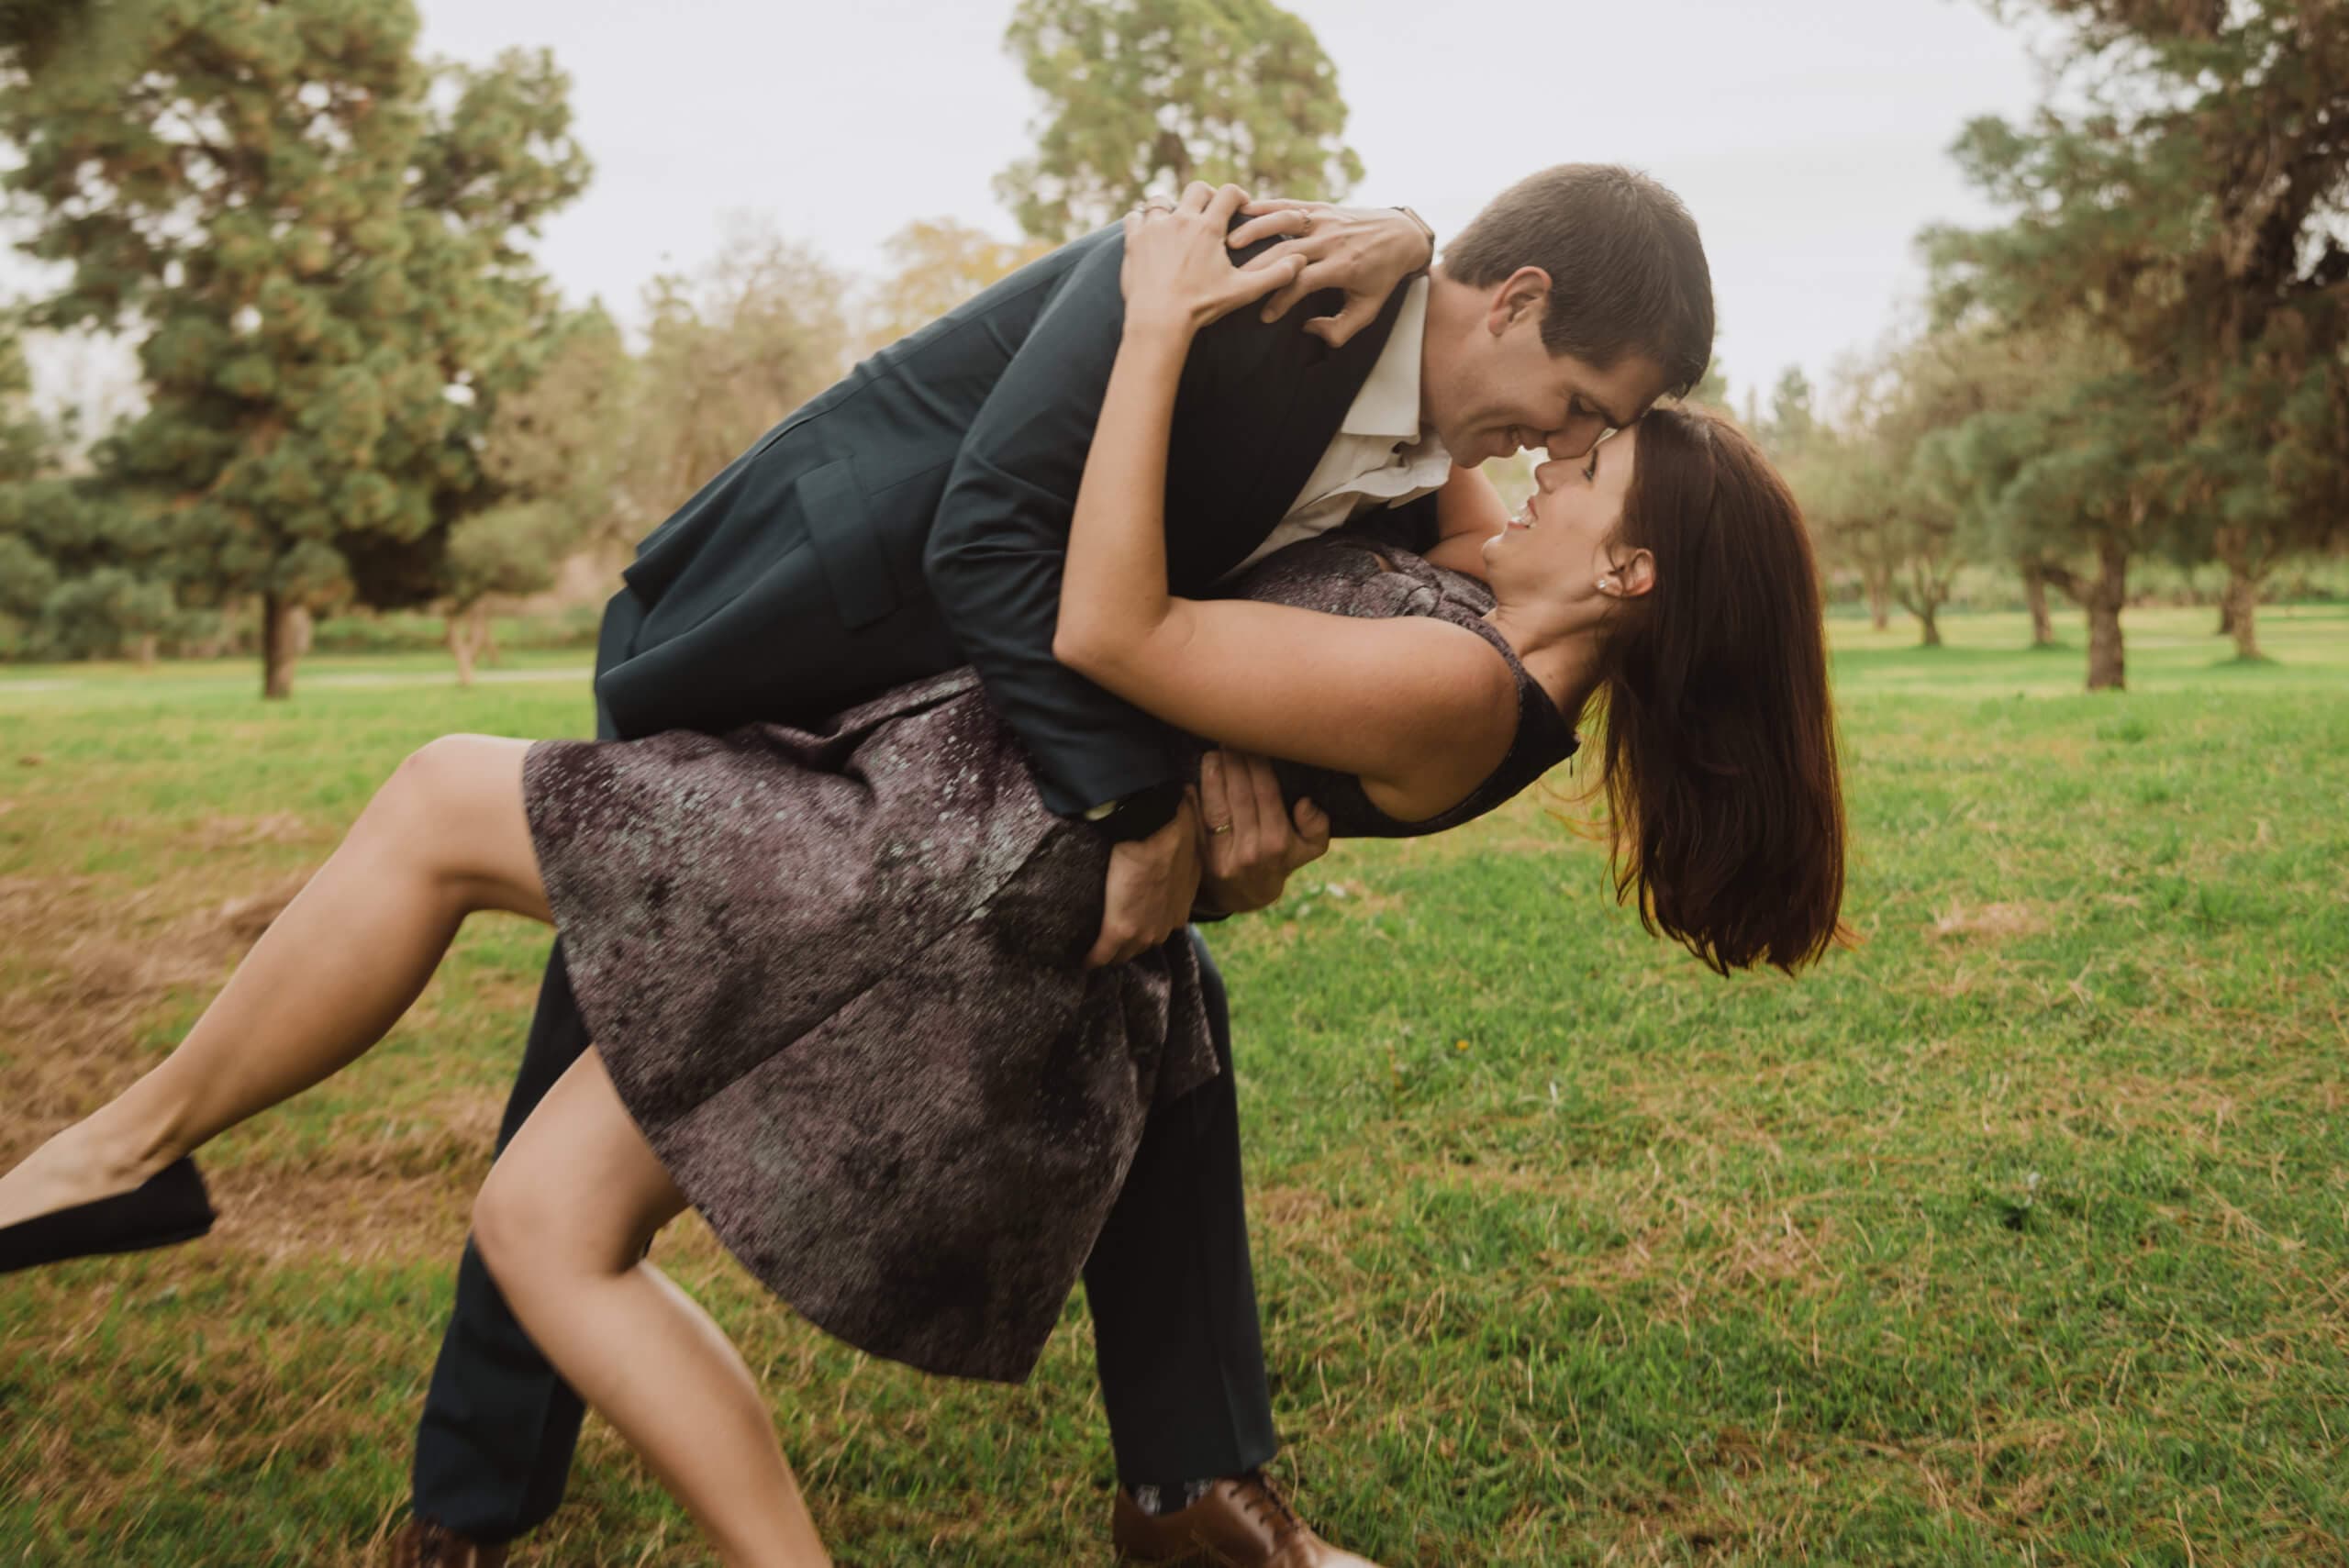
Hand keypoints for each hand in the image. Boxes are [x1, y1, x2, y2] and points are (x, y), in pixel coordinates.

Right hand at [1088, 794, 1203, 967]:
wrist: (1156, 830)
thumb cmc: (1171, 831)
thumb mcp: (1181, 853)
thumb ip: (1177, 866)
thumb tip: (1172, 856)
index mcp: (1180, 908)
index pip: (1160, 926)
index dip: (1145, 924)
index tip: (1133, 919)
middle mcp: (1166, 926)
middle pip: (1143, 944)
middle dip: (1129, 942)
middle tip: (1111, 937)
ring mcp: (1145, 932)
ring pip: (1124, 952)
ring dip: (1112, 951)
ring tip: (1095, 947)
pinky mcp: (1121, 931)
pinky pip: (1103, 954)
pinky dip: (1092, 959)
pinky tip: (1083, 961)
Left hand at [1119, 182, 1303, 339]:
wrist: (1159, 321)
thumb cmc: (1202, 307)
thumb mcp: (1243, 292)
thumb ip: (1275, 275)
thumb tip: (1299, 261)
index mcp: (1209, 228)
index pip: (1229, 193)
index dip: (1237, 196)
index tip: (1239, 207)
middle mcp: (1181, 220)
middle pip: (1196, 188)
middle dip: (1206, 196)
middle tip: (1209, 213)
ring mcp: (1155, 227)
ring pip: (1161, 199)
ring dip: (1171, 207)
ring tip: (1176, 223)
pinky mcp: (1134, 240)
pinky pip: (1135, 216)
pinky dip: (1142, 220)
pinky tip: (1149, 233)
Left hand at [1192, 749, 1331, 915]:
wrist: (1248, 894)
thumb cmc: (1282, 859)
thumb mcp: (1310, 849)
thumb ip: (1316, 827)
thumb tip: (1305, 804)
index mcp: (1280, 843)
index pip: (1267, 793)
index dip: (1257, 764)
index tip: (1251, 740)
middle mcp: (1253, 850)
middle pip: (1240, 795)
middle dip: (1234, 762)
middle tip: (1229, 736)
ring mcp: (1226, 856)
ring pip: (1217, 806)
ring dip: (1213, 774)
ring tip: (1214, 752)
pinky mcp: (1205, 858)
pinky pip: (1199, 821)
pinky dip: (1196, 796)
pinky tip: (1196, 776)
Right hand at [1225, 200, 1433, 346]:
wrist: (1403, 235)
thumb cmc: (1382, 276)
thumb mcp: (1369, 309)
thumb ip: (1340, 328)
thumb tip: (1308, 329)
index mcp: (1343, 266)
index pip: (1302, 282)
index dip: (1280, 300)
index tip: (1264, 316)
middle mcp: (1332, 240)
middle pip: (1286, 252)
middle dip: (1257, 268)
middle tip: (1231, 280)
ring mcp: (1325, 219)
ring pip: (1284, 222)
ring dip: (1255, 230)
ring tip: (1229, 243)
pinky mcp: (1322, 207)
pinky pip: (1290, 204)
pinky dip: (1266, 206)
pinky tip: (1242, 210)